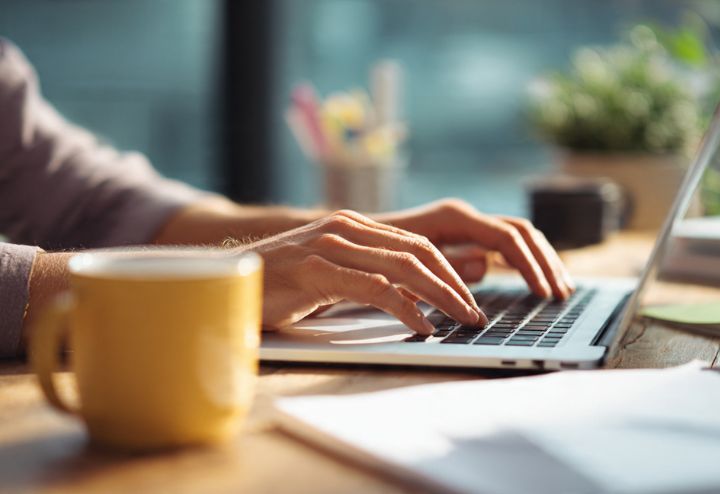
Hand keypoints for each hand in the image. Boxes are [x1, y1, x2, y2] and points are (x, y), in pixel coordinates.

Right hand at [237, 210, 486, 334]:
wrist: (219, 280)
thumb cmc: (277, 285)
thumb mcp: (332, 279)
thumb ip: (370, 281)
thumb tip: (416, 300)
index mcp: (353, 226)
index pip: (417, 244)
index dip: (451, 271)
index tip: (470, 299)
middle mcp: (345, 228)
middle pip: (419, 252)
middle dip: (455, 284)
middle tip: (476, 313)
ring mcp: (329, 245)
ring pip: (404, 267)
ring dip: (441, 297)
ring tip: (462, 320)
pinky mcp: (315, 270)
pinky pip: (374, 288)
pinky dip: (406, 309)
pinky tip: (422, 327)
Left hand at [374, 199, 573, 299]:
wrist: (338, 242)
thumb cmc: (368, 254)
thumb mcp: (401, 264)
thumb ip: (443, 265)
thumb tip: (485, 265)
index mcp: (453, 217)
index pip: (508, 238)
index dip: (531, 266)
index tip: (545, 294)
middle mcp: (462, 216)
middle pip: (521, 232)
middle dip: (545, 262)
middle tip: (562, 295)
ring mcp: (463, 225)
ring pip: (516, 236)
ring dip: (541, 261)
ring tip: (558, 290)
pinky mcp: (460, 238)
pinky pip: (503, 245)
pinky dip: (523, 263)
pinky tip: (534, 284)